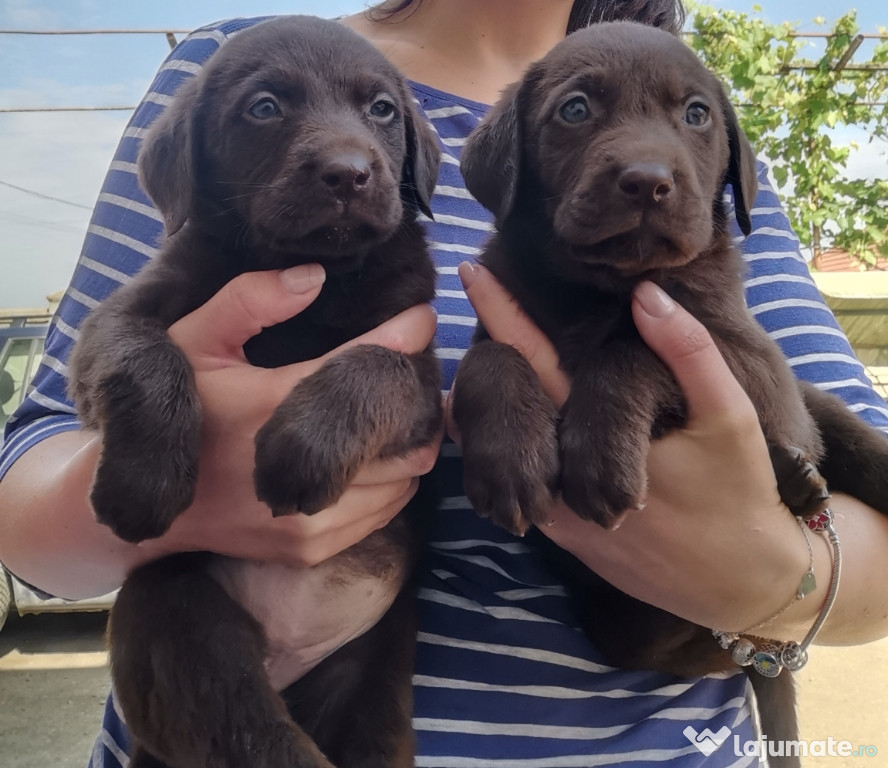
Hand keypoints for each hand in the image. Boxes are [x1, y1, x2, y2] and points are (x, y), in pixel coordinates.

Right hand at [143, 264, 439, 566]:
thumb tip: (314, 278)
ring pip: (405, 477)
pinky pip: (386, 512)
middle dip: (416, 398)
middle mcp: (300, 464)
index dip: (405, 336)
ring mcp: (308, 516)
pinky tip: (373, 460)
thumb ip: (249, 300)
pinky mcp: (310, 548)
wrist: (150, 506)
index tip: (422, 319)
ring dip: (408, 443)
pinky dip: (392, 482)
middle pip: (405, 432)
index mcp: (273, 404)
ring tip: (395, 417)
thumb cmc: (179, 414)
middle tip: (411, 377)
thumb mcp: (192, 341)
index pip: (366, 362)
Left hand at [456, 262, 818, 635]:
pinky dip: (515, 454)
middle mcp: (563, 476)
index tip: (471, 273)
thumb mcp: (730, 417)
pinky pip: (527, 487)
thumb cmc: (740, 494)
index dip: (502, 315)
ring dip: (494, 413)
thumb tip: (646, 295)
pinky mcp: (564, 539)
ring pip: (508, 454)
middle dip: (483, 362)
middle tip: (468, 311)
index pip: (536, 363)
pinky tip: (515, 433)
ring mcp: (558, 514)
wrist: (742, 584)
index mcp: (596, 435)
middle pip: (505, 411)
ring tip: (481, 366)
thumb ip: (687, 352)